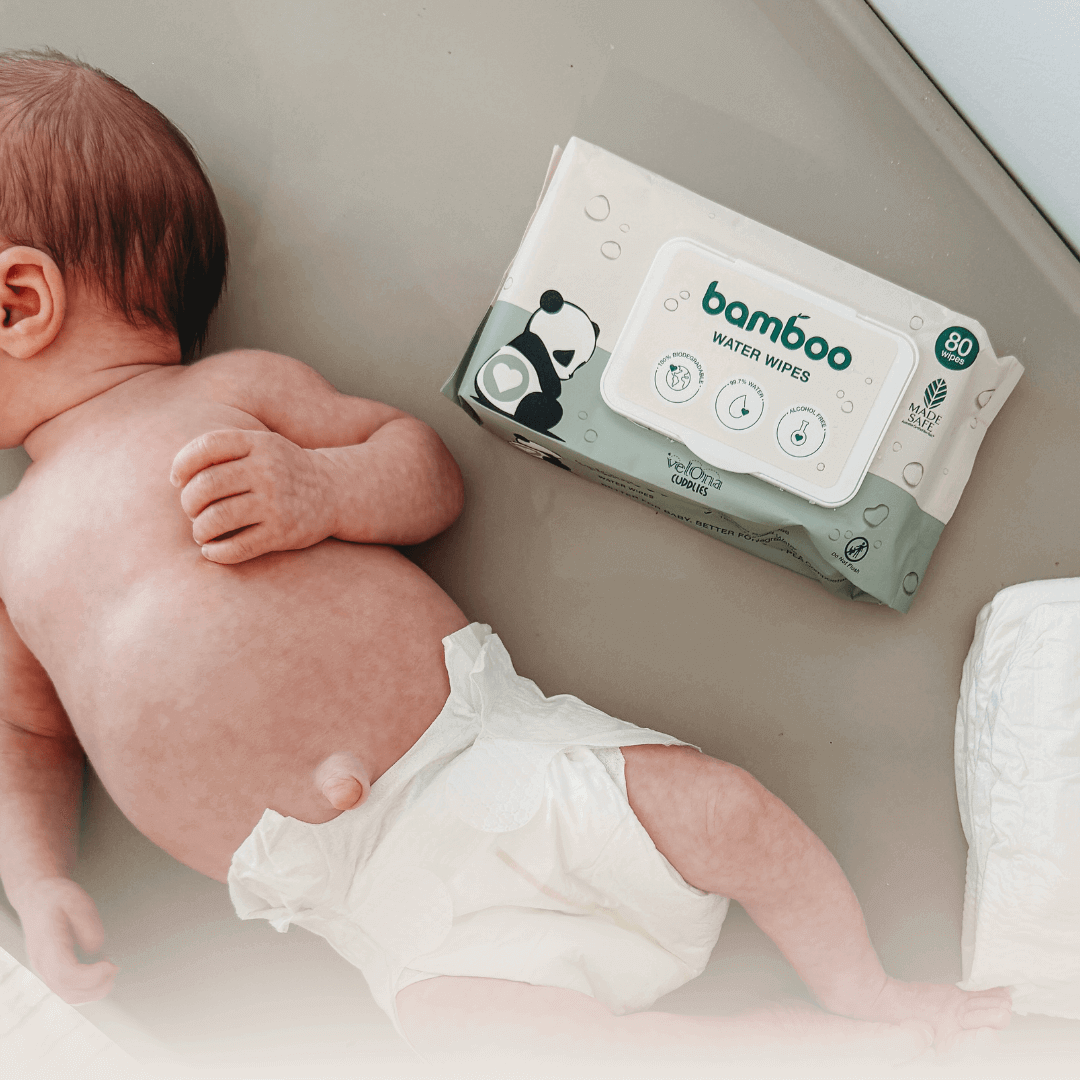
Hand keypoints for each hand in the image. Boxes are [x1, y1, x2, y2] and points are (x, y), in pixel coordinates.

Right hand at [14, 877, 116, 1003]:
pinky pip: (66, 989)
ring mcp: (44, 969)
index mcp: (48, 944)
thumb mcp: (77, 900)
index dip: (90, 977)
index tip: (110, 965)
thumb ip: (88, 925)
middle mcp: (42, 962)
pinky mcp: (50, 970)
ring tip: (110, 971)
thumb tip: (96, 948)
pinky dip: (86, 988)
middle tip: (115, 969)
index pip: (65, 974)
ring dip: (93, 991)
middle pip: (67, 991)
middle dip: (96, 987)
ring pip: (67, 995)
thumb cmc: (57, 897)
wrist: (36, 896)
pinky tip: (100, 973)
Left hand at [170, 428, 337, 563]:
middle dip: (188, 503)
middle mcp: (267, 471)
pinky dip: (217, 553)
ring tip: (202, 532)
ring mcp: (275, 503)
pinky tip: (212, 551)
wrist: (333, 490)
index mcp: (258, 444)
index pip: (206, 447)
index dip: (182, 465)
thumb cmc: (284, 469)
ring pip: (216, 519)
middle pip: (205, 486)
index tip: (178, 480)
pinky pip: (237, 547)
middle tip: (193, 511)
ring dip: (200, 530)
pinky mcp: (282, 533)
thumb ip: (224, 451)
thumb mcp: (261, 446)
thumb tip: (178, 478)